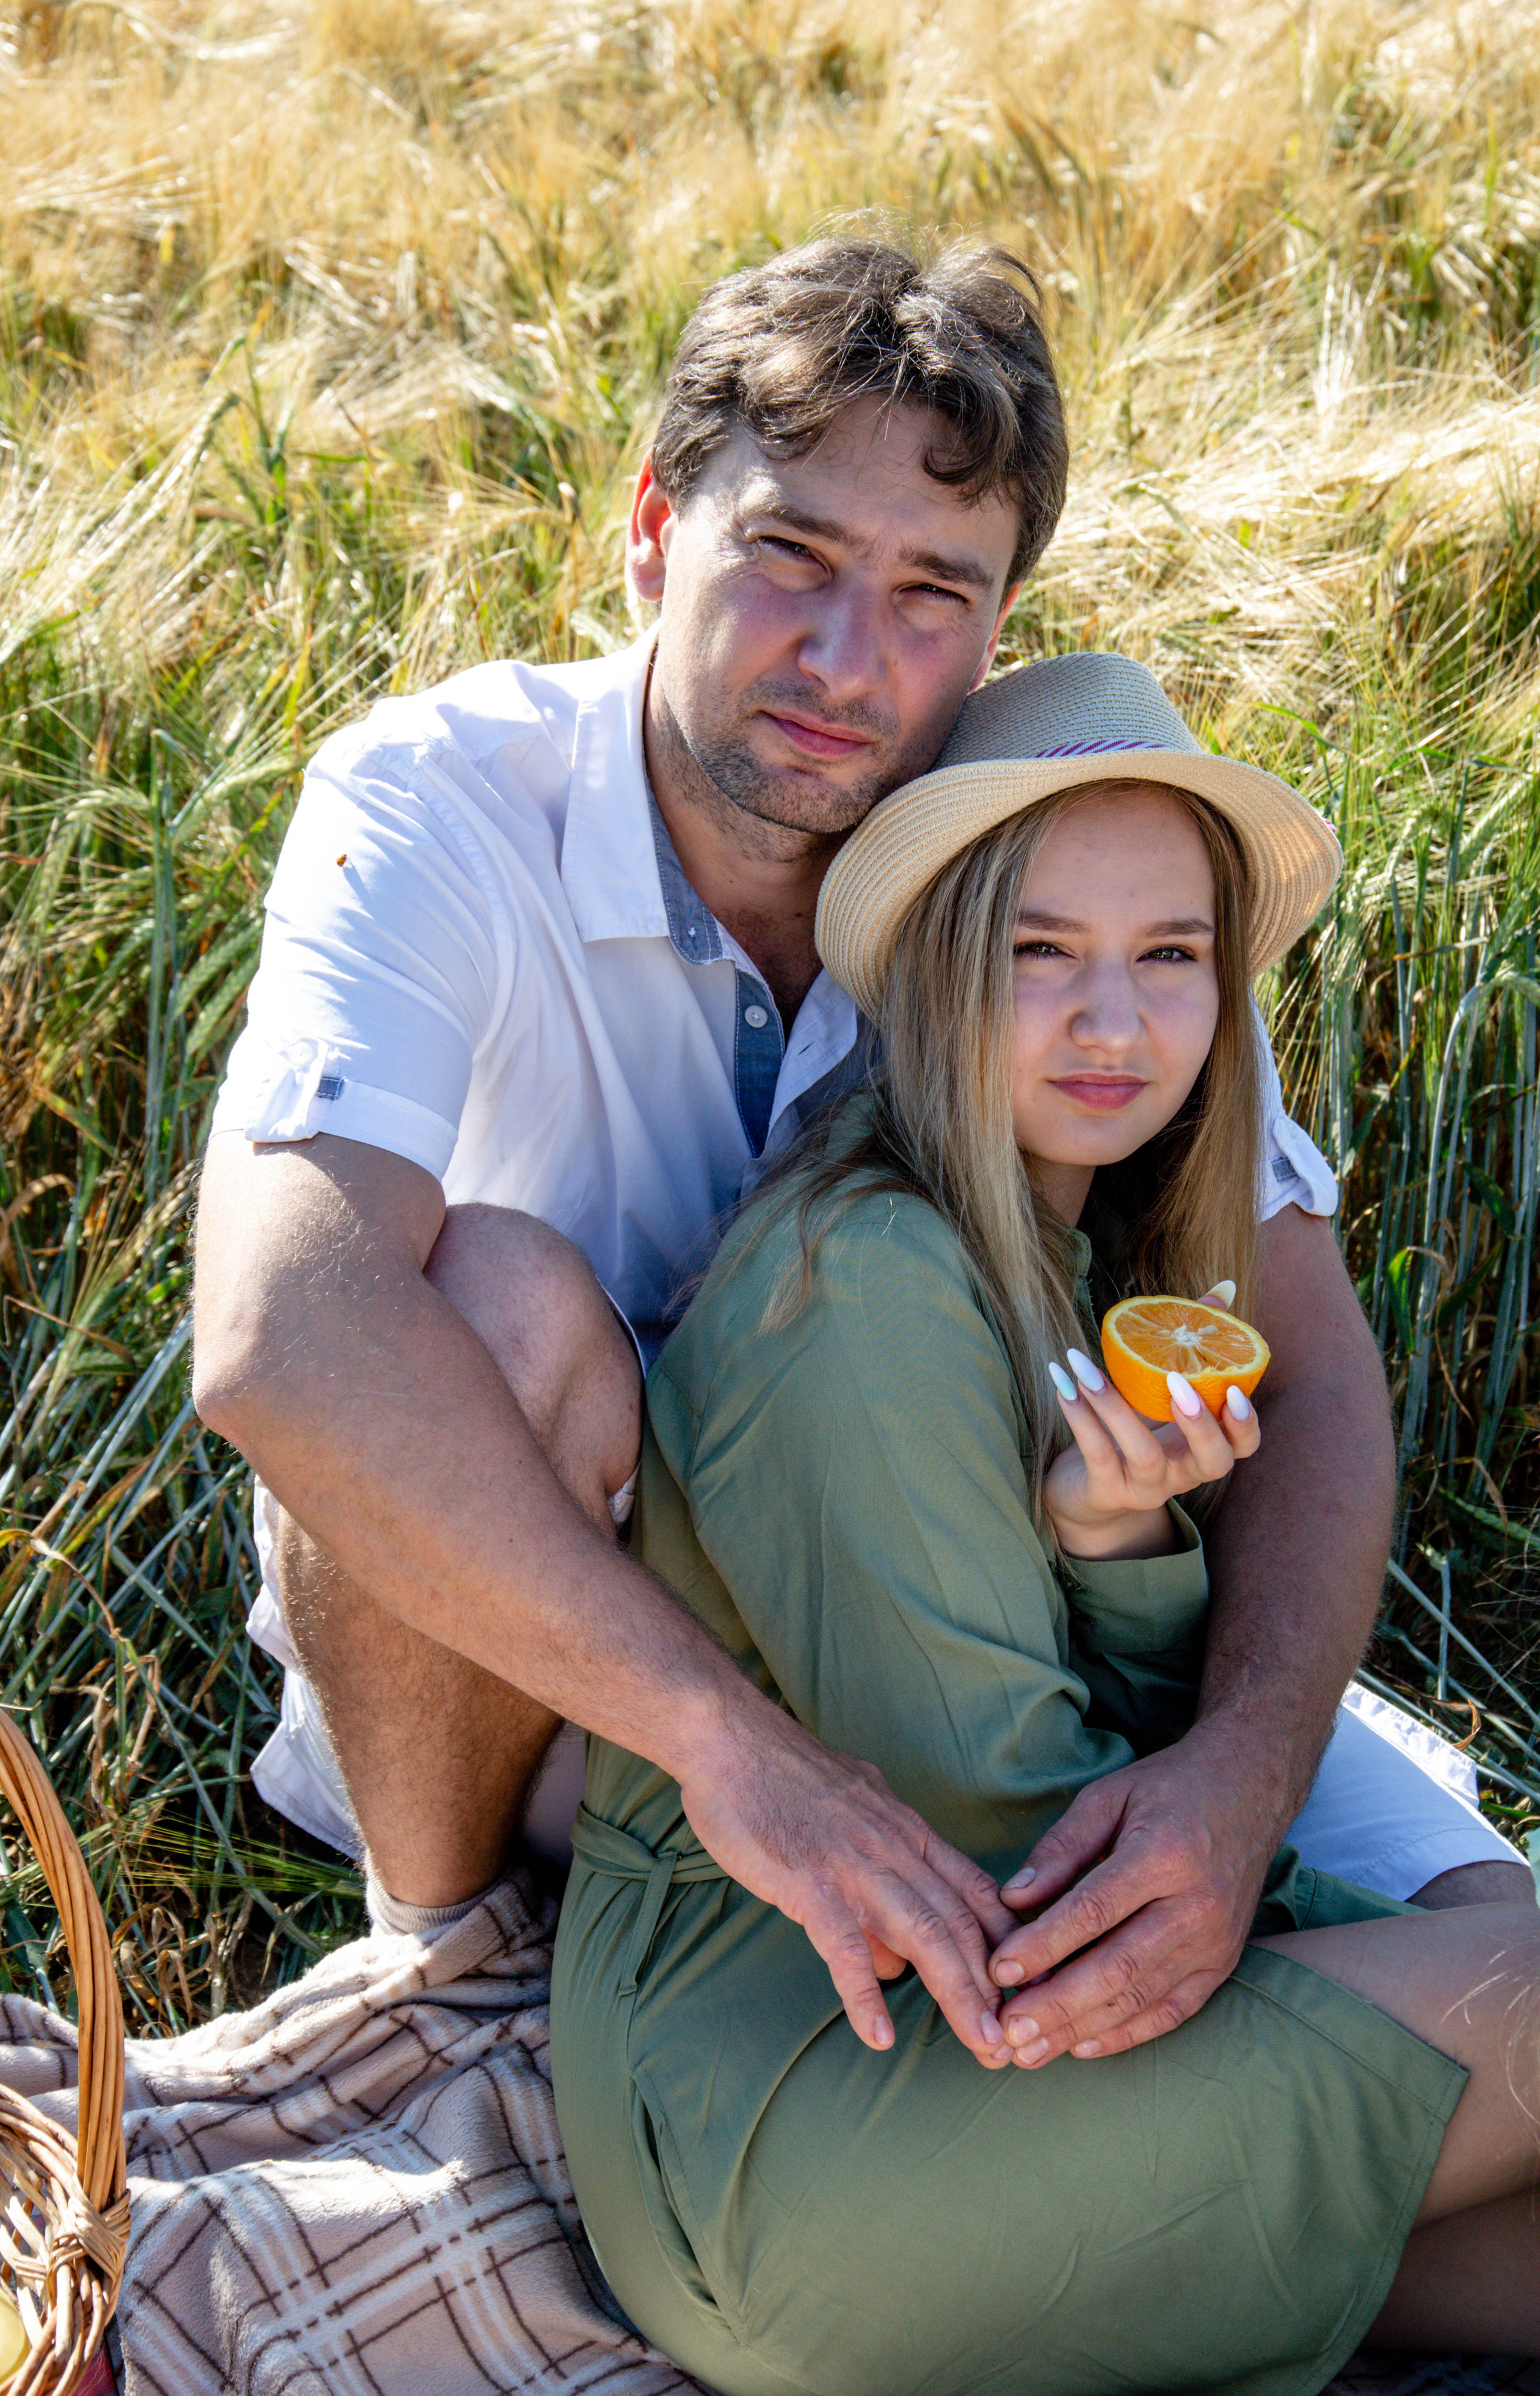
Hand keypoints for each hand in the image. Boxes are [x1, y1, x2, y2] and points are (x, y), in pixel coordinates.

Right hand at [678, 1696, 1016, 2068]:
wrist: (731, 1738)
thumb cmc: (784, 1777)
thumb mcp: (858, 1808)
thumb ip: (884, 1871)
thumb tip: (896, 1954)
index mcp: (908, 1831)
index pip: (977, 1893)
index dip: (1009, 1945)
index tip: (1029, 1992)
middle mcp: (894, 1848)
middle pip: (962, 1923)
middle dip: (995, 1988)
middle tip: (1015, 2043)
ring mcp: (854, 1864)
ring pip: (924, 1935)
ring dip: (958, 1995)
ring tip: (982, 2045)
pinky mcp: (809, 1880)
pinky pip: (844, 1945)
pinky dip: (864, 1994)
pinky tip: (879, 2035)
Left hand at [987, 1719, 1282, 2066]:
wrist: (1251, 1790)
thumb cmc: (1170, 1788)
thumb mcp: (1109, 1796)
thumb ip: (1061, 1848)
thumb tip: (1013, 1897)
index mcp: (1164, 1855)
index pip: (1093, 1911)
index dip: (1043, 1945)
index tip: (998, 1970)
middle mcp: (1196, 1905)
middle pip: (1117, 1966)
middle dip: (1056, 2004)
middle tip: (1007, 2031)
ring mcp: (1215, 1941)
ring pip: (1141, 1997)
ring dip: (1081, 2029)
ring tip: (1031, 2051)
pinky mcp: (1223, 1963)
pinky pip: (1173, 2010)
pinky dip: (1127, 2033)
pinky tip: (1083, 2045)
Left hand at [1042, 1339, 1259, 1560]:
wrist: (1085, 1495)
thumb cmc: (1132, 1433)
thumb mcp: (1160, 1396)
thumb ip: (1189, 1347)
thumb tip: (1222, 1291)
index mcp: (1201, 1449)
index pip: (1242, 1446)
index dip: (1245, 1423)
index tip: (1235, 1389)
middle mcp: (1182, 1475)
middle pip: (1212, 1461)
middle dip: (1200, 1422)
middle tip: (1176, 1380)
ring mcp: (1145, 1488)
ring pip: (1143, 1453)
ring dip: (1115, 1406)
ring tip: (1085, 1367)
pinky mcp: (1107, 1493)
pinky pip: (1097, 1454)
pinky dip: (1080, 1417)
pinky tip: (1064, 1384)